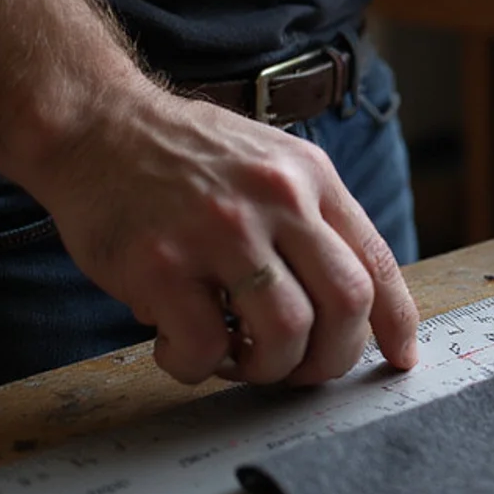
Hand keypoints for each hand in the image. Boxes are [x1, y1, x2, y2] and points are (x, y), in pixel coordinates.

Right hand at [26, 84, 419, 386]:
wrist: (92, 123)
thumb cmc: (181, 155)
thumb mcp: (270, 163)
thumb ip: (311, 220)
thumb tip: (353, 302)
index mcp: (311, 178)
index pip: (377, 262)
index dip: (397, 322)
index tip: (400, 359)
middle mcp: (277, 199)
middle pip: (347, 304)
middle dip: (333, 358)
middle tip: (300, 371)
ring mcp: (221, 230)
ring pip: (287, 333)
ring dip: (268, 367)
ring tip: (237, 359)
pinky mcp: (162, 263)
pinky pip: (206, 346)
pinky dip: (199, 366)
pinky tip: (180, 347)